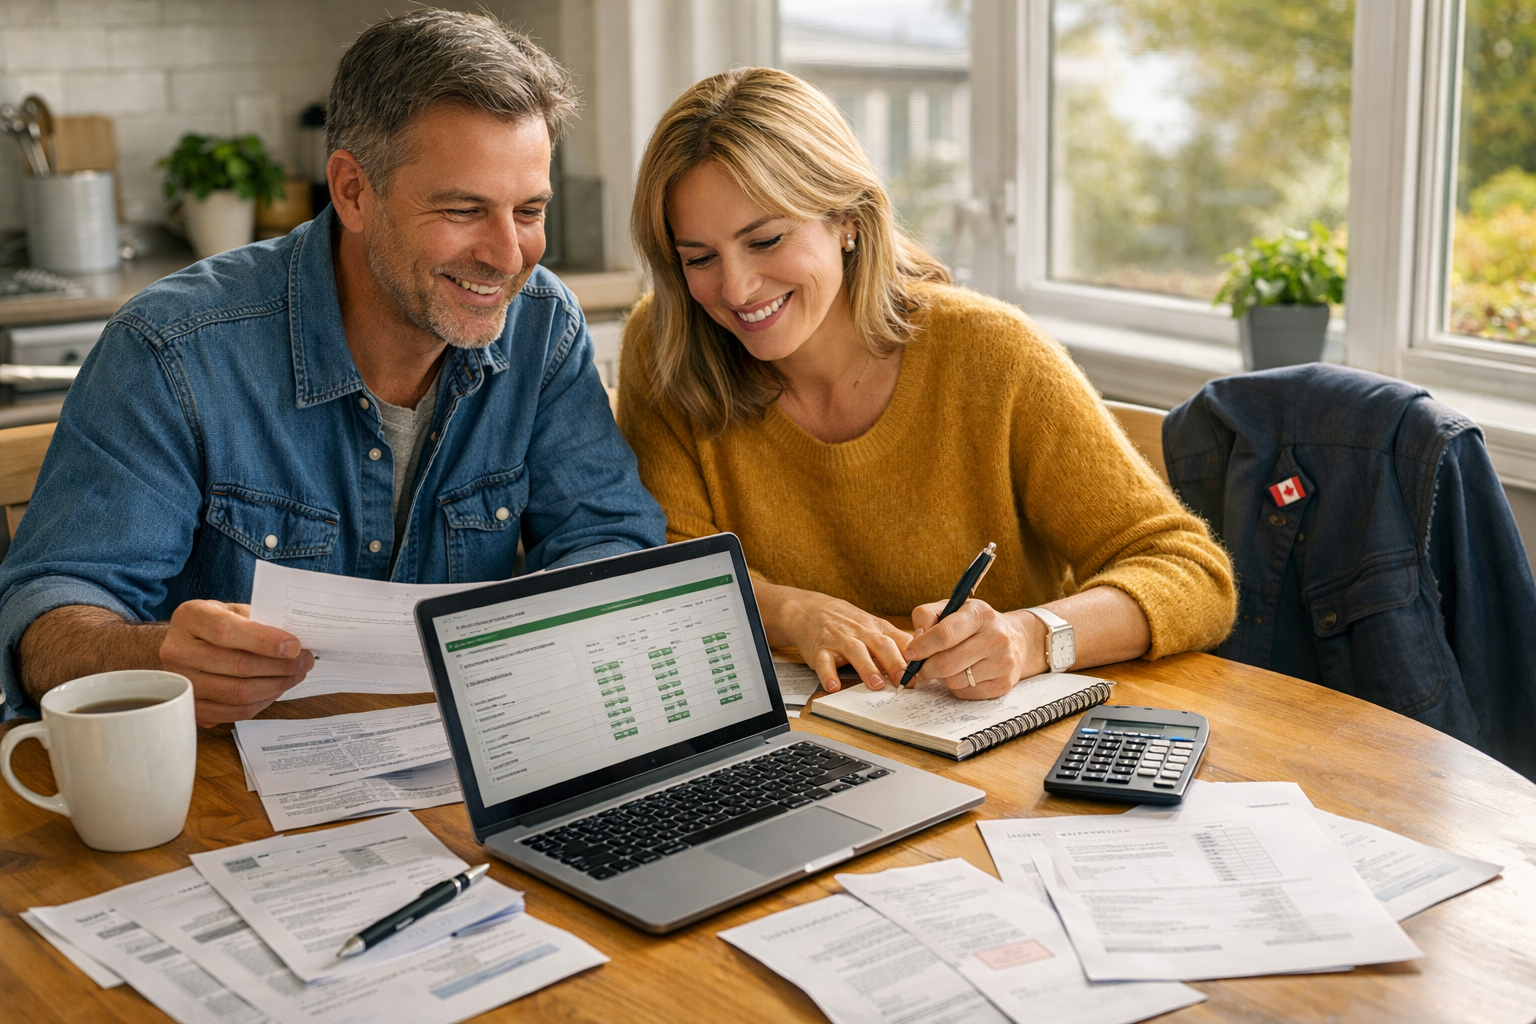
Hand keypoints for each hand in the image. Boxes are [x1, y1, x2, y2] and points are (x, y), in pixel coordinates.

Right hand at [159, 601, 312, 725]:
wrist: (180, 647)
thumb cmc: (210, 626)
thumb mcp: (229, 610)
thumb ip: (257, 620)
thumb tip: (294, 642)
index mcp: (190, 619)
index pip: (227, 631)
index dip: (264, 641)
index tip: (294, 646)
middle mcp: (178, 652)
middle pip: (238, 665)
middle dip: (280, 665)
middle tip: (304, 661)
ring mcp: (182, 684)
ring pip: (239, 693)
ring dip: (276, 686)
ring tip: (296, 675)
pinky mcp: (192, 708)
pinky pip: (235, 712)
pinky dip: (263, 702)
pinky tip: (276, 689)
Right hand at [772, 587, 912, 693]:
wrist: (810, 609)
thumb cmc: (848, 623)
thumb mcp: (873, 627)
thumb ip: (895, 644)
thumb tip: (921, 665)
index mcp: (877, 629)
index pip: (899, 640)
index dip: (913, 656)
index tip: (925, 671)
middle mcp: (860, 633)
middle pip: (881, 645)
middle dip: (895, 663)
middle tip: (906, 681)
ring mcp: (839, 640)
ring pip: (855, 651)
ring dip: (866, 667)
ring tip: (876, 684)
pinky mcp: (818, 649)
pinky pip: (823, 662)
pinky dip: (827, 674)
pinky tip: (833, 686)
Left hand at [903, 600, 1044, 699]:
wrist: (1015, 639)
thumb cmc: (975, 624)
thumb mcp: (951, 608)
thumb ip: (926, 616)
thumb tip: (915, 643)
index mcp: (979, 614)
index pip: (944, 635)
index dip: (922, 647)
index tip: (910, 654)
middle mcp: (996, 637)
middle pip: (947, 663)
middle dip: (926, 668)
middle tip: (920, 667)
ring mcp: (1003, 662)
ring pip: (955, 681)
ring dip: (941, 678)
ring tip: (944, 667)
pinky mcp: (1004, 684)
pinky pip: (966, 693)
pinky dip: (956, 688)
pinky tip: (961, 675)